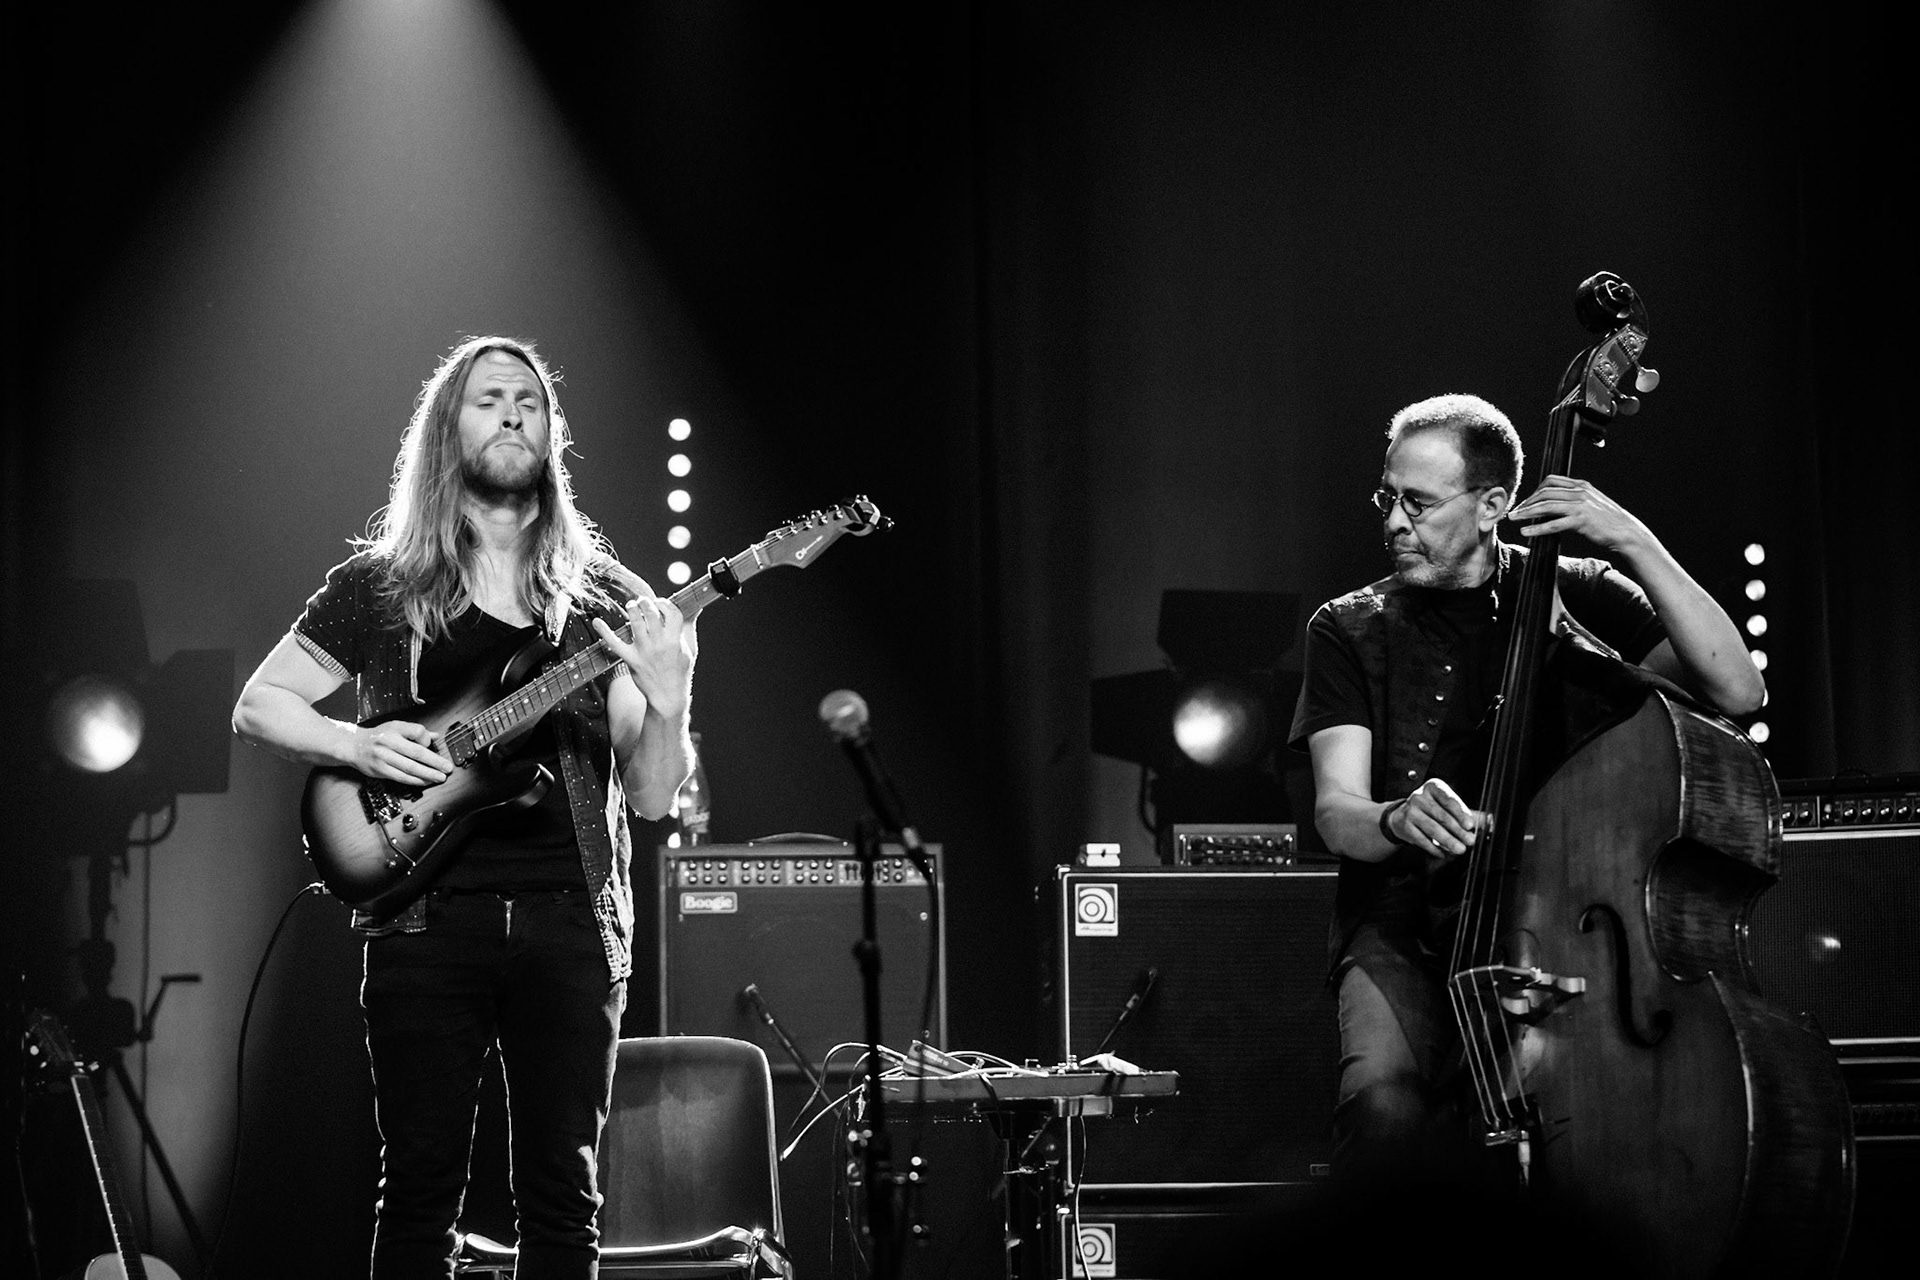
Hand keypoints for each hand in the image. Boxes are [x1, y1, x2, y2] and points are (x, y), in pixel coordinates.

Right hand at [350, 720, 452, 786]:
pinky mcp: (380, 770)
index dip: (427, 739)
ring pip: (410, 768)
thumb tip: (435, 736)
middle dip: (435, 762)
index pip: (417, 731)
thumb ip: (415, 732)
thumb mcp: (396, 727)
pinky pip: (401, 777)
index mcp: (394, 728)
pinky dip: (415, 780)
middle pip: (416, 752)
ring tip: (439, 777)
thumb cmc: (378, 736)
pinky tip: (425, 781)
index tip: (432, 745)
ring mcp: (383, 757)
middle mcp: (388, 742)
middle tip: (447, 768)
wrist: (354, 746)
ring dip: (427, 774)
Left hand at [594, 565, 695, 718]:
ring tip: (631, 606)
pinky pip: (615, 643)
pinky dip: (604, 632)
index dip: (665, 603)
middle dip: (646, 602)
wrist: (668, 696)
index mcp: (676, 640)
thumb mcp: (690, 648)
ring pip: (635, 623)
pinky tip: (597, 622)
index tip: (660, 603)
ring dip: (632, 609)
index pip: (672, 612)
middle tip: (642, 601)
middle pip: (651, 614)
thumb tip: (696, 607)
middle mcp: (660, 644)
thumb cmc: (680, 671)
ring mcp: (644, 652)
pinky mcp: (631, 660)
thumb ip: (689, 626)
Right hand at [1387, 778, 1485, 859]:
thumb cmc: (1430, 809)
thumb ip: (1468, 813)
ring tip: (1459, 849)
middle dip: (1458, 831)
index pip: (1449, 800)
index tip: (1470, 825)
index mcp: (1433, 787)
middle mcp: (1420, 797)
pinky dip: (1434, 848)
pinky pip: (1422, 839)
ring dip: (1448, 841)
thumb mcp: (1448, 806)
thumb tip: (1488, 821)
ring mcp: (1411, 811)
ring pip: (1432, 828)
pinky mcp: (1405, 825)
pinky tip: (1443, 853)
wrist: (1402, 815)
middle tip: (1470, 841)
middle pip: (1442, 816)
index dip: (1460, 813)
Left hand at [1506, 475, 1649, 554]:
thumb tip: (1552, 505)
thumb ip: (1573, 499)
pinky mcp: (1581, 521)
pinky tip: (1526, 533)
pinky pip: (1554, 524)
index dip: (1535, 490)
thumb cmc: (1607, 520)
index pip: (1551, 481)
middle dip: (1526, 502)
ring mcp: (1581, 505)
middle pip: (1545, 492)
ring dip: (1526, 513)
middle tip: (1515, 512)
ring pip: (1546, 506)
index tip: (1526, 501)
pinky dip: (1537, 528)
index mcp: (1581, 485)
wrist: (1626, 531)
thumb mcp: (1590, 503)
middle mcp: (1580, 492)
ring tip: (1513, 519)